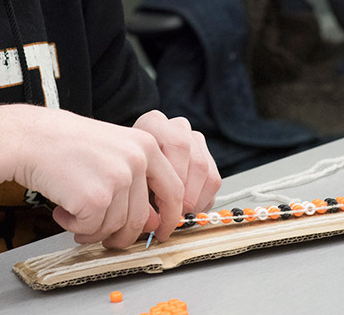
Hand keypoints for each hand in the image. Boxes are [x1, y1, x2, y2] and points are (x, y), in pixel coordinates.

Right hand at [0, 105, 185, 249]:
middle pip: (141, 218)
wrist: (28, 138)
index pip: (173, 189)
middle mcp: (136, 160)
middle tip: (102, 236)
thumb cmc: (64, 143)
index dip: (170, 216)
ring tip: (72, 211)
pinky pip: (91, 229)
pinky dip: (74, 226)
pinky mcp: (95, 198)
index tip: (161, 231)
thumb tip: (152, 221)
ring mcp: (117, 179)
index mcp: (145, 145)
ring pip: (115, 227)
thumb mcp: (110, 150)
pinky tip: (62, 209)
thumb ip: (135, 180)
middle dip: (121, 235)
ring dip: (92, 229)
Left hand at [131, 110, 221, 228]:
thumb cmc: (129, 169)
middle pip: (195, 161)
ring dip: (195, 201)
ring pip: (206, 173)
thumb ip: (141, 194)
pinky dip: (202, 200)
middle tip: (173, 216)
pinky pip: (213, 180)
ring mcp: (194, 138)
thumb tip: (155, 220)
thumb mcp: (130, 179)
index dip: (173, 185)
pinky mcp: (206, 156)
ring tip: (178, 214)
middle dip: (186, 196)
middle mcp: (177, 127)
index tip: (162, 211)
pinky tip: (187, 208)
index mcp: (154, 123)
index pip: (176, 148)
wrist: (132, 161)